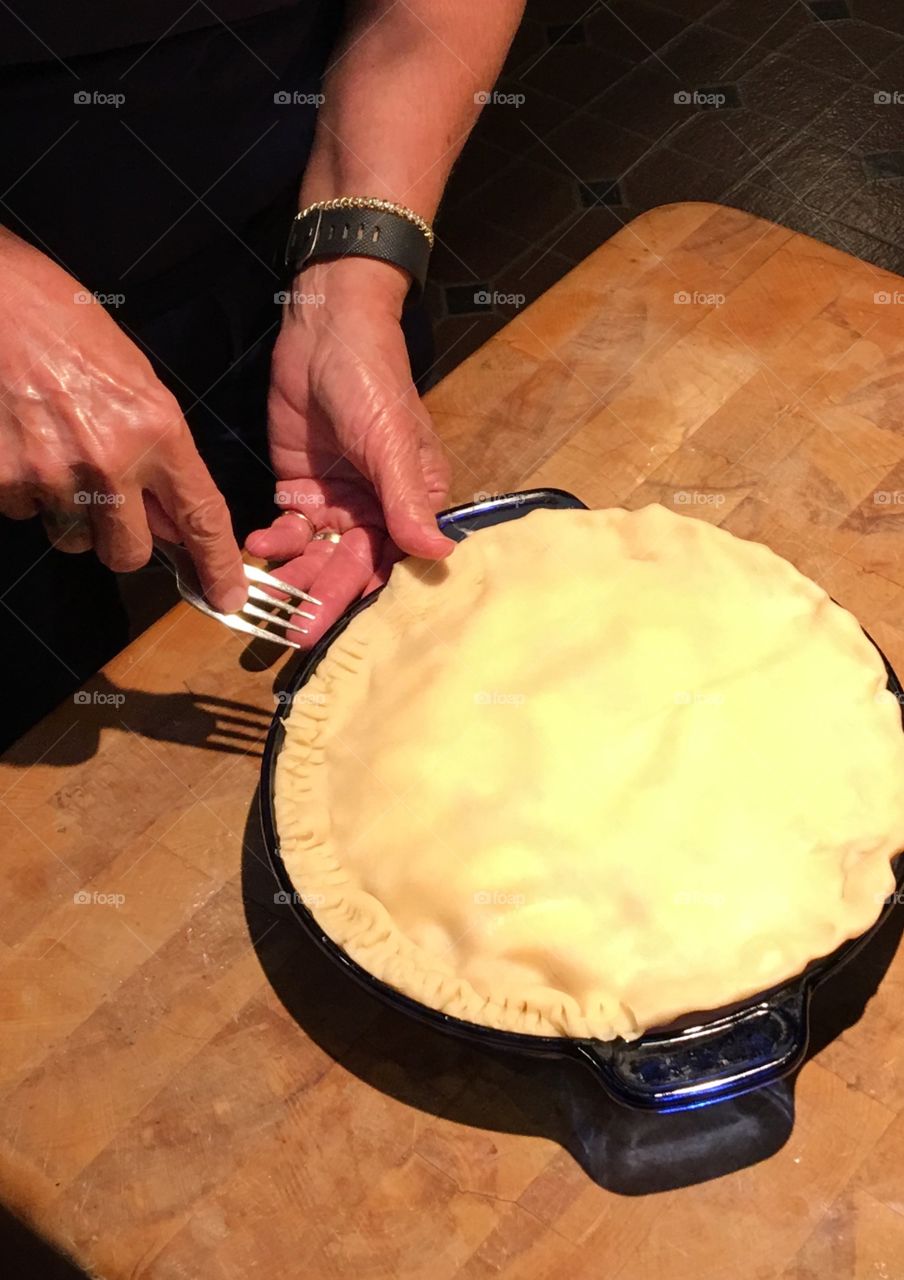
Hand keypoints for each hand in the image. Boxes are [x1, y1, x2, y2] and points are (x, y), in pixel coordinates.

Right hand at [0, 232, 246, 611]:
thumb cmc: (64, 325)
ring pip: (71, 537)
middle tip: (108, 504)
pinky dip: (23, 489)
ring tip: (55, 453)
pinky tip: (21, 441)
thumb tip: (166, 516)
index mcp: (156, 430)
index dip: (216, 566)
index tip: (227, 597)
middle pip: (127, 553)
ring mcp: (52, 473)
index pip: (201, 518)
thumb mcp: (134, 380)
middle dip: (120, 540)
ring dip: (68, 513)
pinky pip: (23, 512)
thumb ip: (158, 451)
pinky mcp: (3, 478)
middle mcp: (110, 460)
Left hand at [246, 258, 452, 643]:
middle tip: (294, 632)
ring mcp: (336, 500)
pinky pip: (287, 528)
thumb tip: (440, 554)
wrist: (324, 329)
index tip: (337, 625)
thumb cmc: (373, 380)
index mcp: (411, 502)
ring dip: (293, 576)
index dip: (364, 594)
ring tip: (266, 599)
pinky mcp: (299, 486)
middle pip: (348, 567)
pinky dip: (273, 539)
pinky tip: (258, 543)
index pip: (391, 562)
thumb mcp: (392, 440)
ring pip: (314, 554)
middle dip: (321, 597)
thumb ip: (407, 501)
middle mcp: (375, 509)